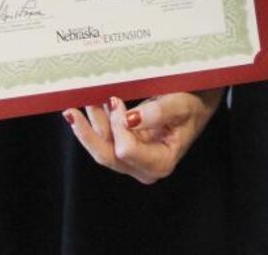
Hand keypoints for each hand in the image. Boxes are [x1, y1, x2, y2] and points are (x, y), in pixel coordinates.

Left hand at [64, 89, 222, 183]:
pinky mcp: (127, 149)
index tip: (117, 100)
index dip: (117, 126)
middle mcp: (143, 167)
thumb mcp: (180, 105)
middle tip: (72, 111)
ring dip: (89, 125)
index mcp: (160, 162)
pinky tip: (91, 105)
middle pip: (107, 156)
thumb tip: (129, 118)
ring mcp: (133, 160)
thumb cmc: (191, 105)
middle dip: (87, 134)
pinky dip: (97, 122)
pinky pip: (106, 139)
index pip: (126, 150)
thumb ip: (157, 112)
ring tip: (79, 101)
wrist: (195, 105)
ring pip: (102, 148)